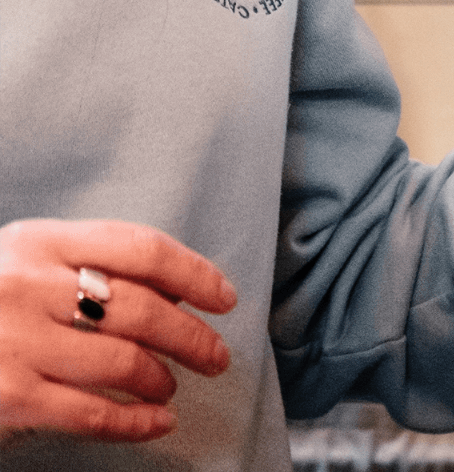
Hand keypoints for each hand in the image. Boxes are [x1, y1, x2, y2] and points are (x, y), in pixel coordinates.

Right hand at [0, 219, 236, 442]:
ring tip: (172, 386)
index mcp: (39, 240)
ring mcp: (16, 342)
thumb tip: (173, 292)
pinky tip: (156, 423)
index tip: (223, 297)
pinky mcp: (8, 398)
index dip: (194, 274)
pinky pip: (93, 413)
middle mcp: (28, 285)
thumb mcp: (20, 262)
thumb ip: (81, 265)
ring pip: (125, 360)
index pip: (142, 248)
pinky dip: (136, 421)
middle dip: (192, 335)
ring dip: (163, 378)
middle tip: (215, 354)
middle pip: (143, 308)